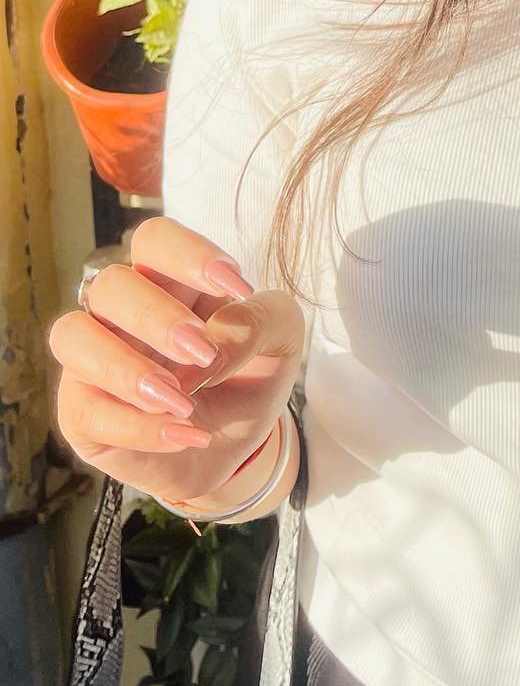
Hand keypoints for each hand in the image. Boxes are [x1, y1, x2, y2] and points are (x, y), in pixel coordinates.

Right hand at [50, 216, 303, 506]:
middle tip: (202, 353)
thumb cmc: (250, 377)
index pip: (155, 238)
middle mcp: (123, 313)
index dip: (189, 254)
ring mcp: (94, 360)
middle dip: (156, 317)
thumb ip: (261, 322)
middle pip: (110, 284)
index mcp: (171, 281)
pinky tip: (187, 435)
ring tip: (183, 401)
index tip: (238, 288)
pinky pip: (82, 410)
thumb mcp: (281, 342)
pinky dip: (138, 427)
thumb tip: (212, 343)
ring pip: (71, 335)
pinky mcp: (82, 413)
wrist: (237, 447)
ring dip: (126, 368)